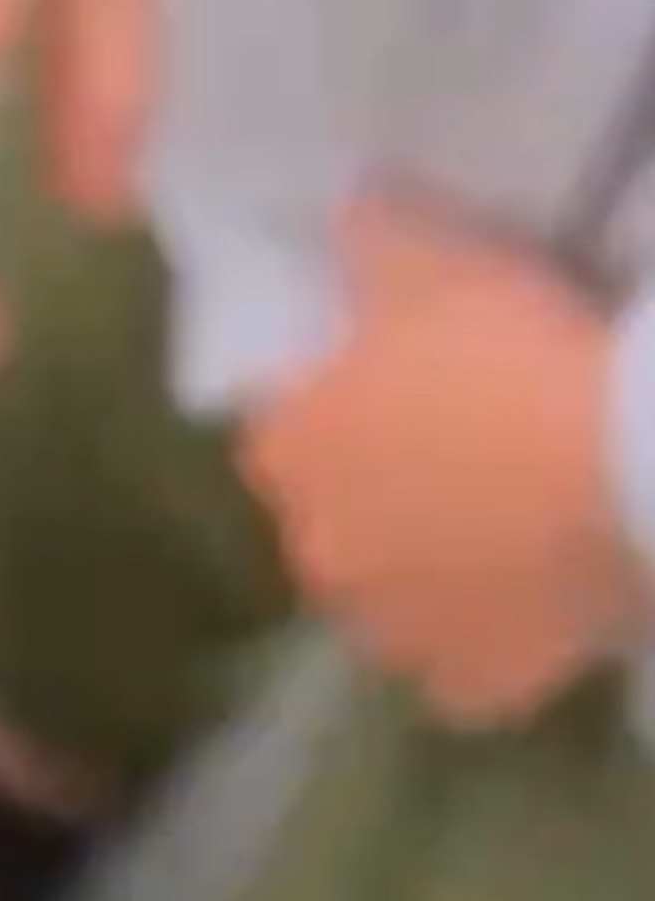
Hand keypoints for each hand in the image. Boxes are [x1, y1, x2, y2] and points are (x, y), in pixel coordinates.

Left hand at [232, 200, 647, 723]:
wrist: (626, 463)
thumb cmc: (512, 352)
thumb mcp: (439, 261)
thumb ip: (374, 238)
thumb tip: (343, 214)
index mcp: (290, 453)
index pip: (280, 429)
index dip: (332, 404)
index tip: (392, 384)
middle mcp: (317, 555)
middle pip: (334, 523)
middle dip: (379, 497)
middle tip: (461, 457)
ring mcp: (392, 633)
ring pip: (394, 604)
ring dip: (429, 576)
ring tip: (505, 532)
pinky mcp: (470, 686)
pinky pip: (467, 670)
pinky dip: (491, 644)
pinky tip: (536, 606)